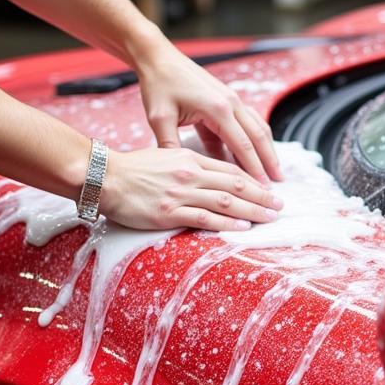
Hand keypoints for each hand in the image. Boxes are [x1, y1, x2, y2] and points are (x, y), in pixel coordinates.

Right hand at [102, 146, 282, 231]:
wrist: (104, 177)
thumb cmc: (132, 170)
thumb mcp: (164, 157)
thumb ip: (188, 166)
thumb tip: (210, 178)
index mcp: (188, 158)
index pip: (228, 170)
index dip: (253, 180)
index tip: (268, 189)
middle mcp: (189, 173)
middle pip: (234, 185)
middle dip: (261, 195)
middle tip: (280, 205)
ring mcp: (180, 193)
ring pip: (225, 202)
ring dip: (252, 210)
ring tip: (270, 217)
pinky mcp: (170, 212)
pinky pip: (205, 218)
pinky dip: (228, 223)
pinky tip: (243, 227)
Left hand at [135, 47, 282, 184]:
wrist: (158, 57)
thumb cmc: (158, 85)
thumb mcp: (159, 118)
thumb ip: (171, 146)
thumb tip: (179, 174)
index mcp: (217, 109)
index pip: (243, 146)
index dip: (254, 169)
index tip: (262, 188)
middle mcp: (231, 103)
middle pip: (259, 136)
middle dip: (270, 161)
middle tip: (279, 182)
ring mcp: (232, 99)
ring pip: (258, 127)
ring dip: (267, 149)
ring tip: (274, 170)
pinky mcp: (227, 98)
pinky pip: (248, 121)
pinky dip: (255, 137)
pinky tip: (255, 152)